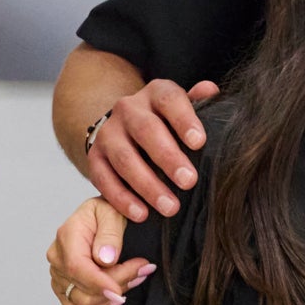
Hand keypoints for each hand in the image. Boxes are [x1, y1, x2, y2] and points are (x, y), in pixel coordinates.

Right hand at [46, 198, 153, 304]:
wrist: (101, 220)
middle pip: (84, 288)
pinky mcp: (63, 289)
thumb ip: (110, 233)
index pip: (77, 267)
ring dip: (113, 297)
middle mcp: (57, 258)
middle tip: (145, 269)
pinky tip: (118, 295)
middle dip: (118, 284)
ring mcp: (58, 276)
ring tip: (136, 277)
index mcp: (67, 236)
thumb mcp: (114, 211)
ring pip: (83, 303)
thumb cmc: (108, 213)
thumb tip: (105, 259)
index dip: (100, 282)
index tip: (120, 289)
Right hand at [86, 80, 219, 222]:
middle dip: (168, 157)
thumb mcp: (183, 109)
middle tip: (189, 181)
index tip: (199, 142)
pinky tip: (141, 214)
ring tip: (170, 207)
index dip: (184, 120)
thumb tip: (211, 90)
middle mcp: (128, 109)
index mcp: (156, 93)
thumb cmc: (167, 122)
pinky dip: (122, 198)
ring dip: (148, 185)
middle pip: (146, 130)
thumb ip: (199, 102)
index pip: (169, 100)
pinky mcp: (94, 157)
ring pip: (125, 158)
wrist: (124, 127)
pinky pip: (104, 179)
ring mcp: (108, 133)